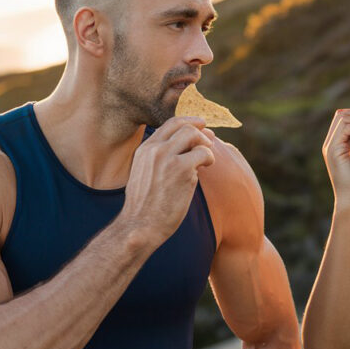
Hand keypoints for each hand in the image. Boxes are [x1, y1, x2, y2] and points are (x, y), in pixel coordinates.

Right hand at [123, 117, 214, 246]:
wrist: (139, 226)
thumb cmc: (145, 206)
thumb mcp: (144, 175)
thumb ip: (159, 159)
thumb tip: (186, 148)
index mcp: (144, 149)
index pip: (170, 124)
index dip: (189, 122)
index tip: (201, 125)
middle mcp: (154, 149)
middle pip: (184, 125)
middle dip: (201, 131)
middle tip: (210, 141)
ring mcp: (167, 157)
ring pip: (194, 134)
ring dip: (206, 144)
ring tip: (207, 159)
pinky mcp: (181, 169)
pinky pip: (203, 153)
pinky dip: (209, 159)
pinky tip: (206, 168)